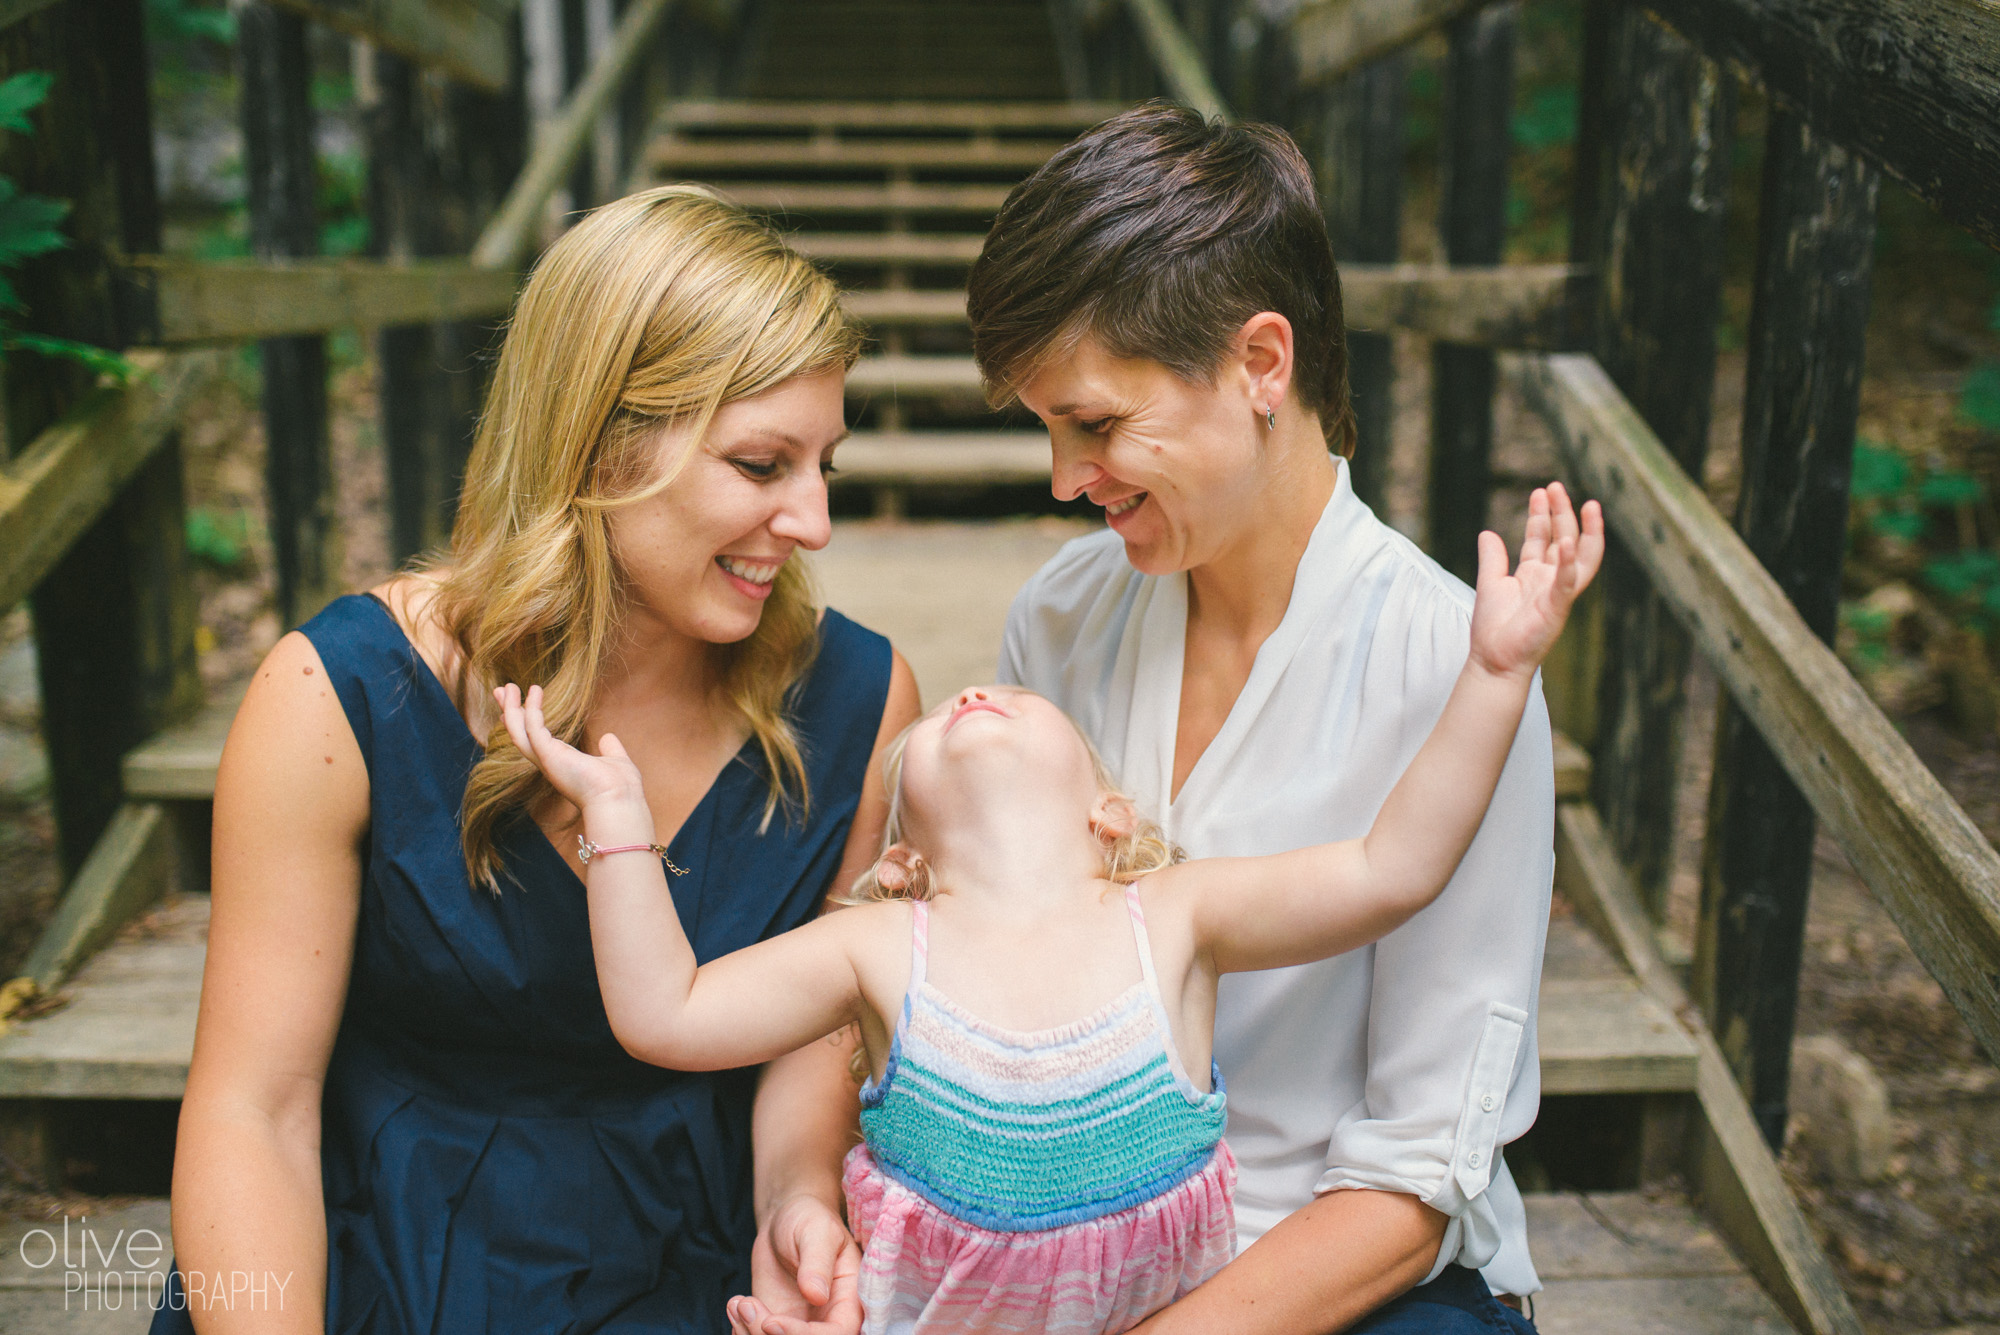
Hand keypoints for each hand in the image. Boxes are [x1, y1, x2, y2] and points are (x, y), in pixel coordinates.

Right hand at [493, 683, 649, 818]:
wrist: (619, 800)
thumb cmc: (619, 787)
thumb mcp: (614, 761)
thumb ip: (609, 749)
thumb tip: (608, 738)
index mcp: (562, 764)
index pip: (535, 740)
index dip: (524, 722)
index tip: (517, 705)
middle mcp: (549, 763)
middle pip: (519, 734)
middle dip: (509, 712)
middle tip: (501, 690)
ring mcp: (546, 760)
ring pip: (518, 731)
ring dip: (511, 708)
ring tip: (507, 686)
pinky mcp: (548, 755)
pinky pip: (533, 727)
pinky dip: (531, 708)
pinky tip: (535, 690)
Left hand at [727, 1194, 861, 1334]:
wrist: (785, 1218)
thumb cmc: (809, 1218)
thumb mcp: (817, 1232)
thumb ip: (818, 1262)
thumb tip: (817, 1295)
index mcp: (850, 1299)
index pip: (836, 1333)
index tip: (771, 1321)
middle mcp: (827, 1318)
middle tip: (747, 1307)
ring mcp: (800, 1324)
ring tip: (738, 1304)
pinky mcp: (775, 1324)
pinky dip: (743, 1333)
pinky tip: (737, 1306)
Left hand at [1467, 482, 1604, 680]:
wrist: (1492, 662)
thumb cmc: (1494, 629)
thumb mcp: (1490, 583)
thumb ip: (1492, 558)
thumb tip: (1487, 532)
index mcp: (1534, 574)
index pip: (1542, 537)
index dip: (1542, 514)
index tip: (1541, 491)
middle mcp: (1549, 580)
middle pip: (1562, 539)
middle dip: (1561, 512)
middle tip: (1555, 487)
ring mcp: (1556, 594)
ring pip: (1579, 557)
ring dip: (1584, 532)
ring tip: (1586, 505)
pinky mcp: (1556, 609)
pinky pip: (1567, 584)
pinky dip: (1567, 564)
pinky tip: (1565, 543)